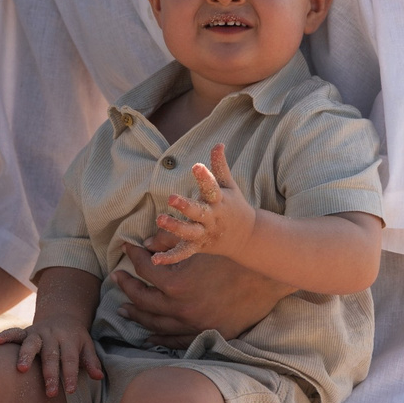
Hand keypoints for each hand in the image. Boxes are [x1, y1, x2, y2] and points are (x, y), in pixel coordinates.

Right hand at [8, 315, 101, 399]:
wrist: (62, 315)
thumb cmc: (75, 339)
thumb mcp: (87, 346)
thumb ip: (91, 362)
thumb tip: (99, 377)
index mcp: (69, 339)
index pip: (70, 359)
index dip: (70, 374)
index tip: (71, 390)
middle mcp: (53, 335)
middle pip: (51, 355)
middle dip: (50, 374)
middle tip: (51, 392)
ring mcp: (37, 333)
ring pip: (31, 344)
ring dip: (26, 356)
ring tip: (22, 369)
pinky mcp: (25, 332)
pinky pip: (14, 332)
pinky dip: (5, 336)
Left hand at [112, 237, 288, 346]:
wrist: (266, 279)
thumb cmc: (233, 258)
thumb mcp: (200, 245)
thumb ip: (169, 242)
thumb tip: (144, 244)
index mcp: (176, 285)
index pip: (144, 269)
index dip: (133, 256)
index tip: (127, 247)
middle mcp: (180, 309)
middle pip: (143, 301)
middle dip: (127, 288)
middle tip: (117, 278)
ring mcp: (193, 325)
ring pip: (155, 324)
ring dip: (137, 316)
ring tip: (124, 309)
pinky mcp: (206, 334)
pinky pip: (176, 341)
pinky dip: (160, 339)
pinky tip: (149, 336)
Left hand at [152, 142, 258, 266]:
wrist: (248, 237)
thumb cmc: (234, 206)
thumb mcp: (230, 186)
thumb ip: (220, 166)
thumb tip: (219, 144)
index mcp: (219, 201)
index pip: (212, 187)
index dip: (205, 177)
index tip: (196, 166)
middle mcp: (212, 218)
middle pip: (198, 212)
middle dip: (186, 206)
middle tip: (172, 198)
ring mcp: (205, 233)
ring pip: (189, 232)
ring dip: (175, 228)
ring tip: (159, 220)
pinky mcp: (199, 246)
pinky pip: (184, 253)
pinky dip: (170, 257)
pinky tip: (155, 259)